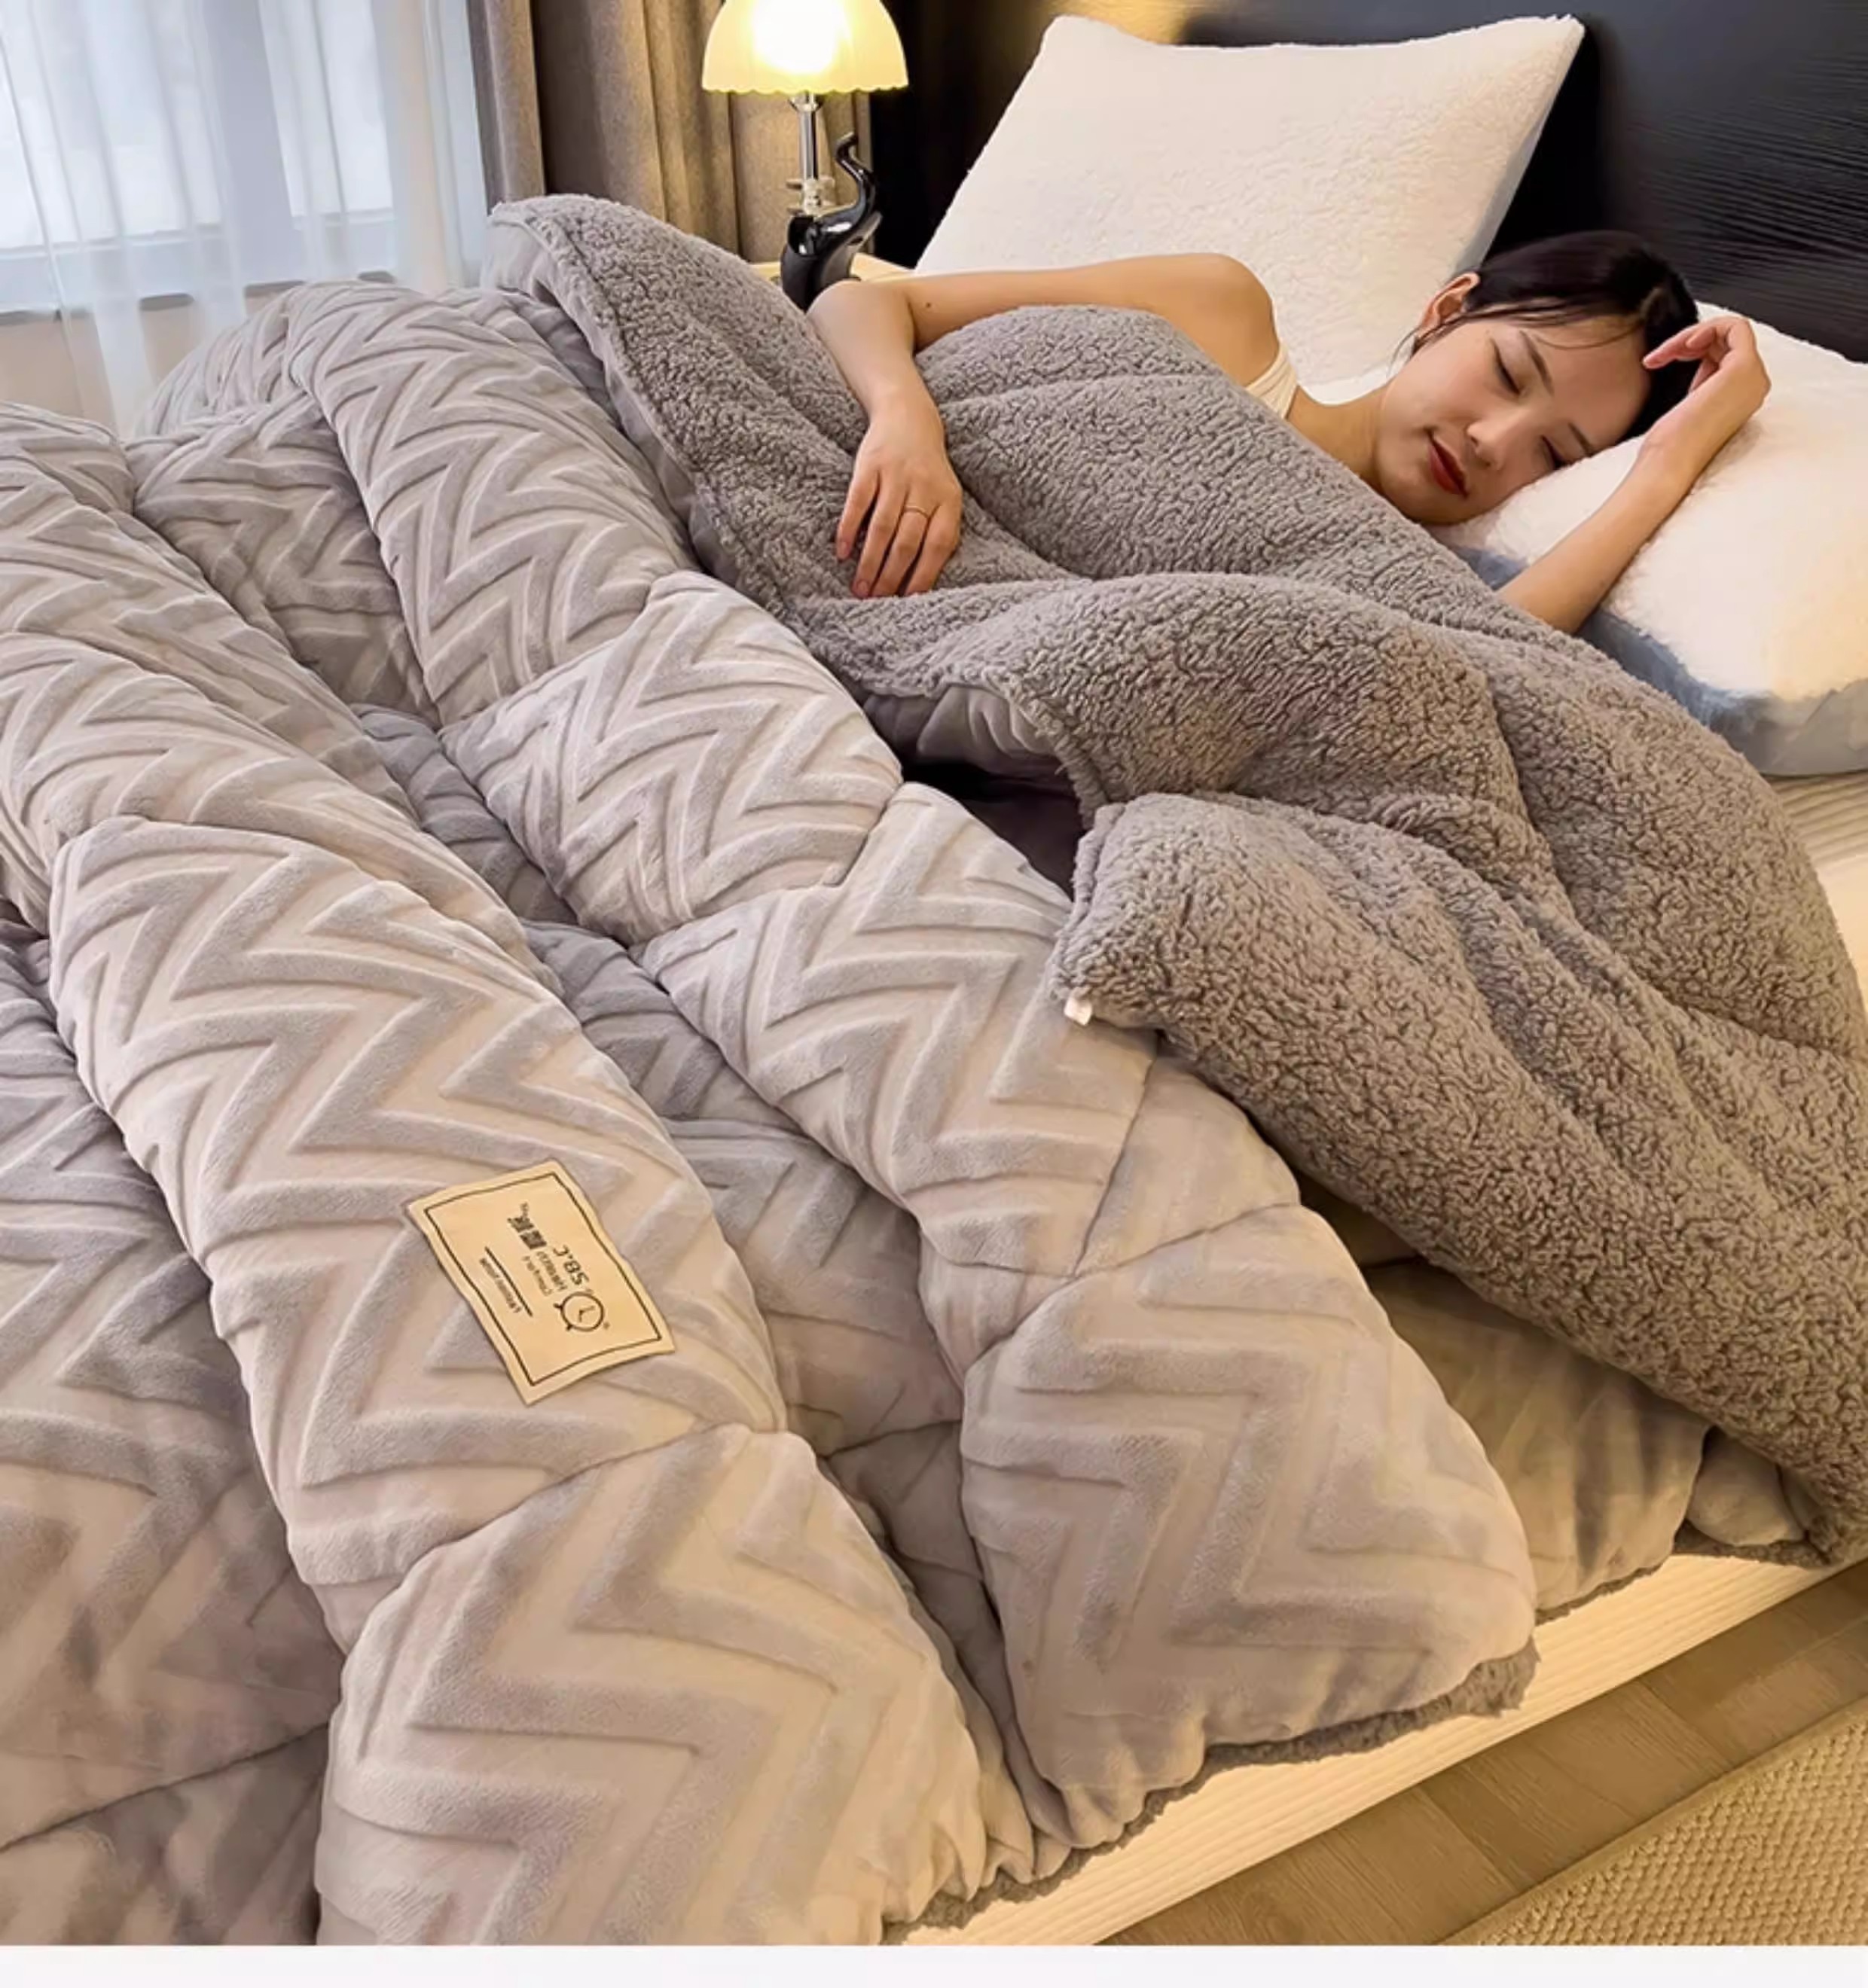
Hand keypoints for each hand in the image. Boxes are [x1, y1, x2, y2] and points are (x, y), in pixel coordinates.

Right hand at [836, 402, 962, 597]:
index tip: (908, 601)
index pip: (938, 546)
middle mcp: (923, 488)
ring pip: (882, 527)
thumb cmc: (928, 470)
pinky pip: (858, 502)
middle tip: (877, 600)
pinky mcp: (869, 466)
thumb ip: (940, 532)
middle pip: (907, 541)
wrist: (909, 416)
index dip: (923, 575)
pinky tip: (842, 552)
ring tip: (860, 588)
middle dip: (891, 576)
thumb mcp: (945, 497)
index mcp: (948, 501)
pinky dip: (848, 529)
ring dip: (869, 561)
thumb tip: (923, 581)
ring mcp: (895, 476)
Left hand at [1638, 315, 1770, 489]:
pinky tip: (1683, 345)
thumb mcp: (1691, 402)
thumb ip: (1703, 378)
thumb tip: (1694, 352)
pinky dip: (1706, 327)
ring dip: (1690, 335)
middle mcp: (1754, 385)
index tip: (1663, 359)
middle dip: (1689, 340)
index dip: (1694, 349)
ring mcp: (1754, 376)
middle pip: (1727, 339)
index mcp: (1742, 394)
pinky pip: (1735, 326)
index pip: (1725, 353)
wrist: (1668, 464)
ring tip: (1664, 354)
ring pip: (1730, 329)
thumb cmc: (1670, 444)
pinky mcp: (1744, 368)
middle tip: (1660, 356)